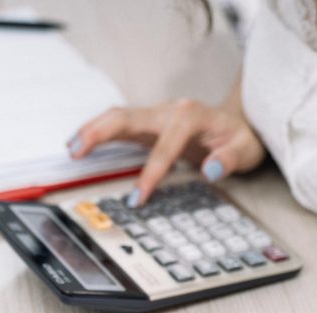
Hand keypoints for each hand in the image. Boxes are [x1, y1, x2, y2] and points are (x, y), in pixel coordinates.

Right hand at [67, 95, 265, 205]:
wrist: (238, 123)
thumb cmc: (240, 138)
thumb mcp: (245, 150)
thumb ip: (228, 160)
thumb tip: (211, 170)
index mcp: (192, 116)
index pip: (165, 146)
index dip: (150, 173)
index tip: (138, 198)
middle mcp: (169, 111)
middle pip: (128, 116)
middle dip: (101, 133)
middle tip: (77, 152)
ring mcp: (156, 116)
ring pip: (117, 117)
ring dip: (92, 130)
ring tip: (71, 149)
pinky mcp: (147, 125)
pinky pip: (118, 124)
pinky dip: (97, 132)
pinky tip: (80, 143)